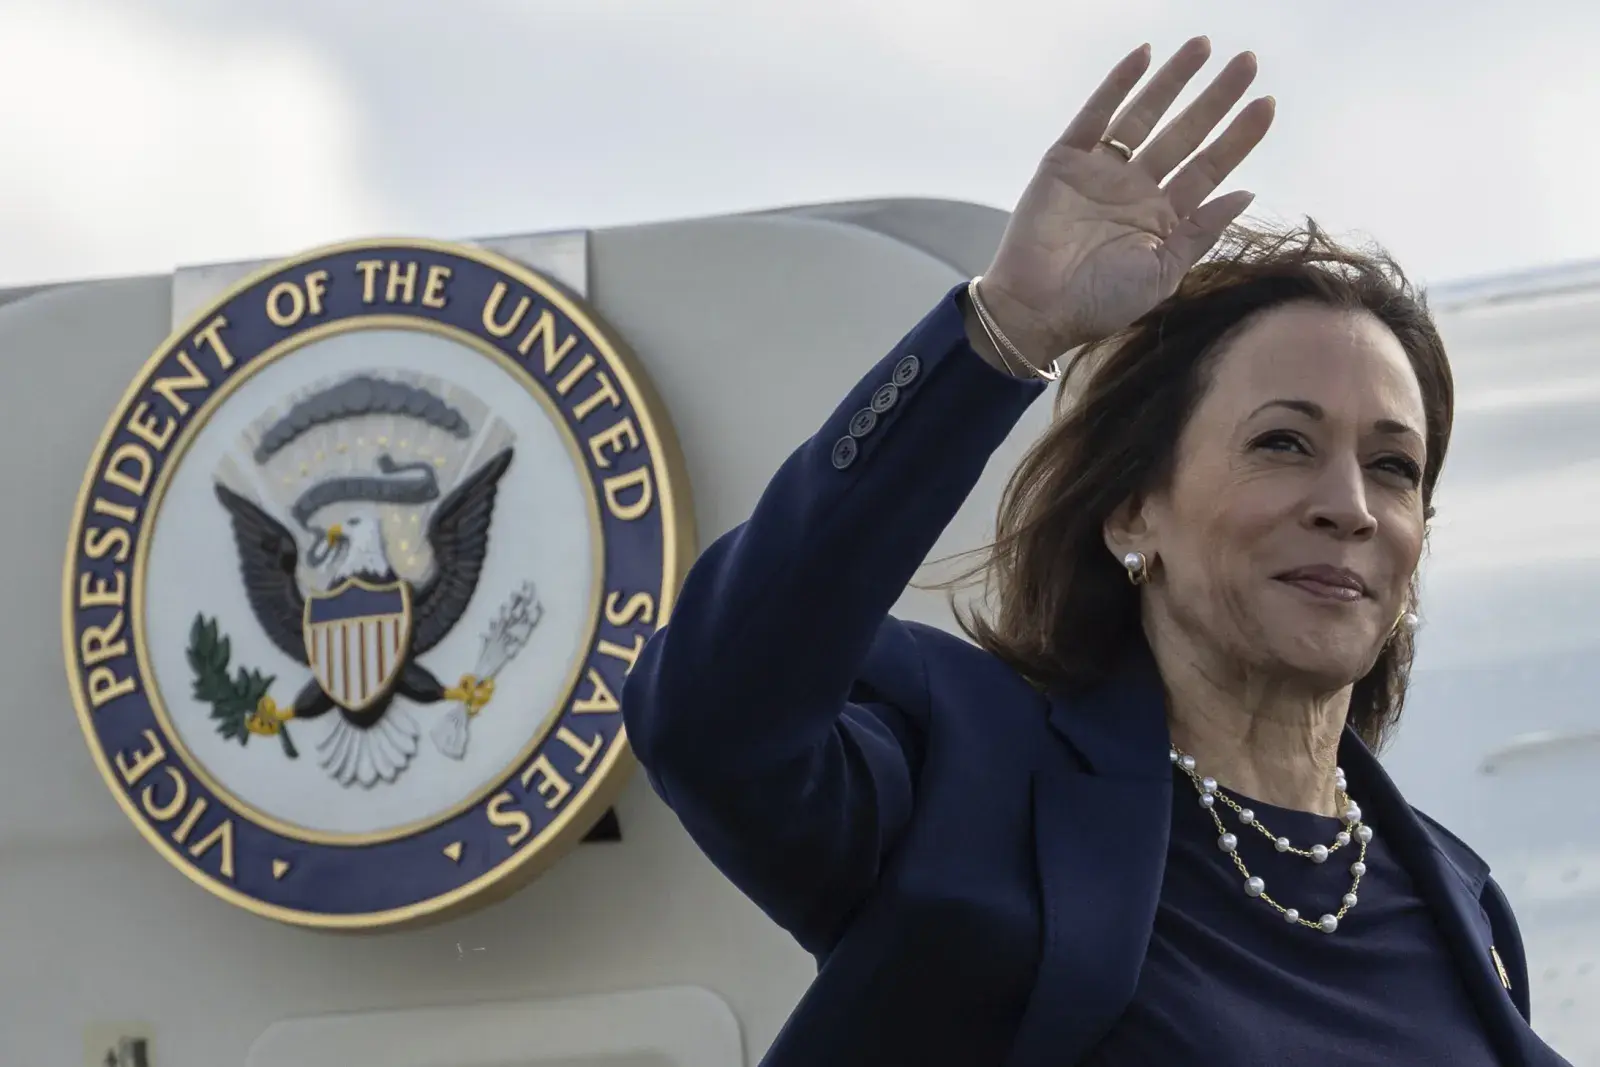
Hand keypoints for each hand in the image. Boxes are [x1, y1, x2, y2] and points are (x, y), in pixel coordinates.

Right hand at [976, 37, 1274, 366]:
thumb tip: (1246, 193)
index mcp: (1162, 217)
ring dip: (1173, 81)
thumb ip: (1201, 232)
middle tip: (1248, 62)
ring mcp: (1101, 172)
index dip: (1238, 137)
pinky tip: (1142, 57)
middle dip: (1216, 98)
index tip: (1267, 105)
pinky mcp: (1065, 162)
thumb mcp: (1162, 273)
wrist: (1036, 311)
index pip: (1208, 167)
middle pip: (1185, 133)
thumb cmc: (1099, 304)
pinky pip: (1095, 116)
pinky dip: (1117, 85)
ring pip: (1144, 116)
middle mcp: (1136, 189)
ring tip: (1202, 47)